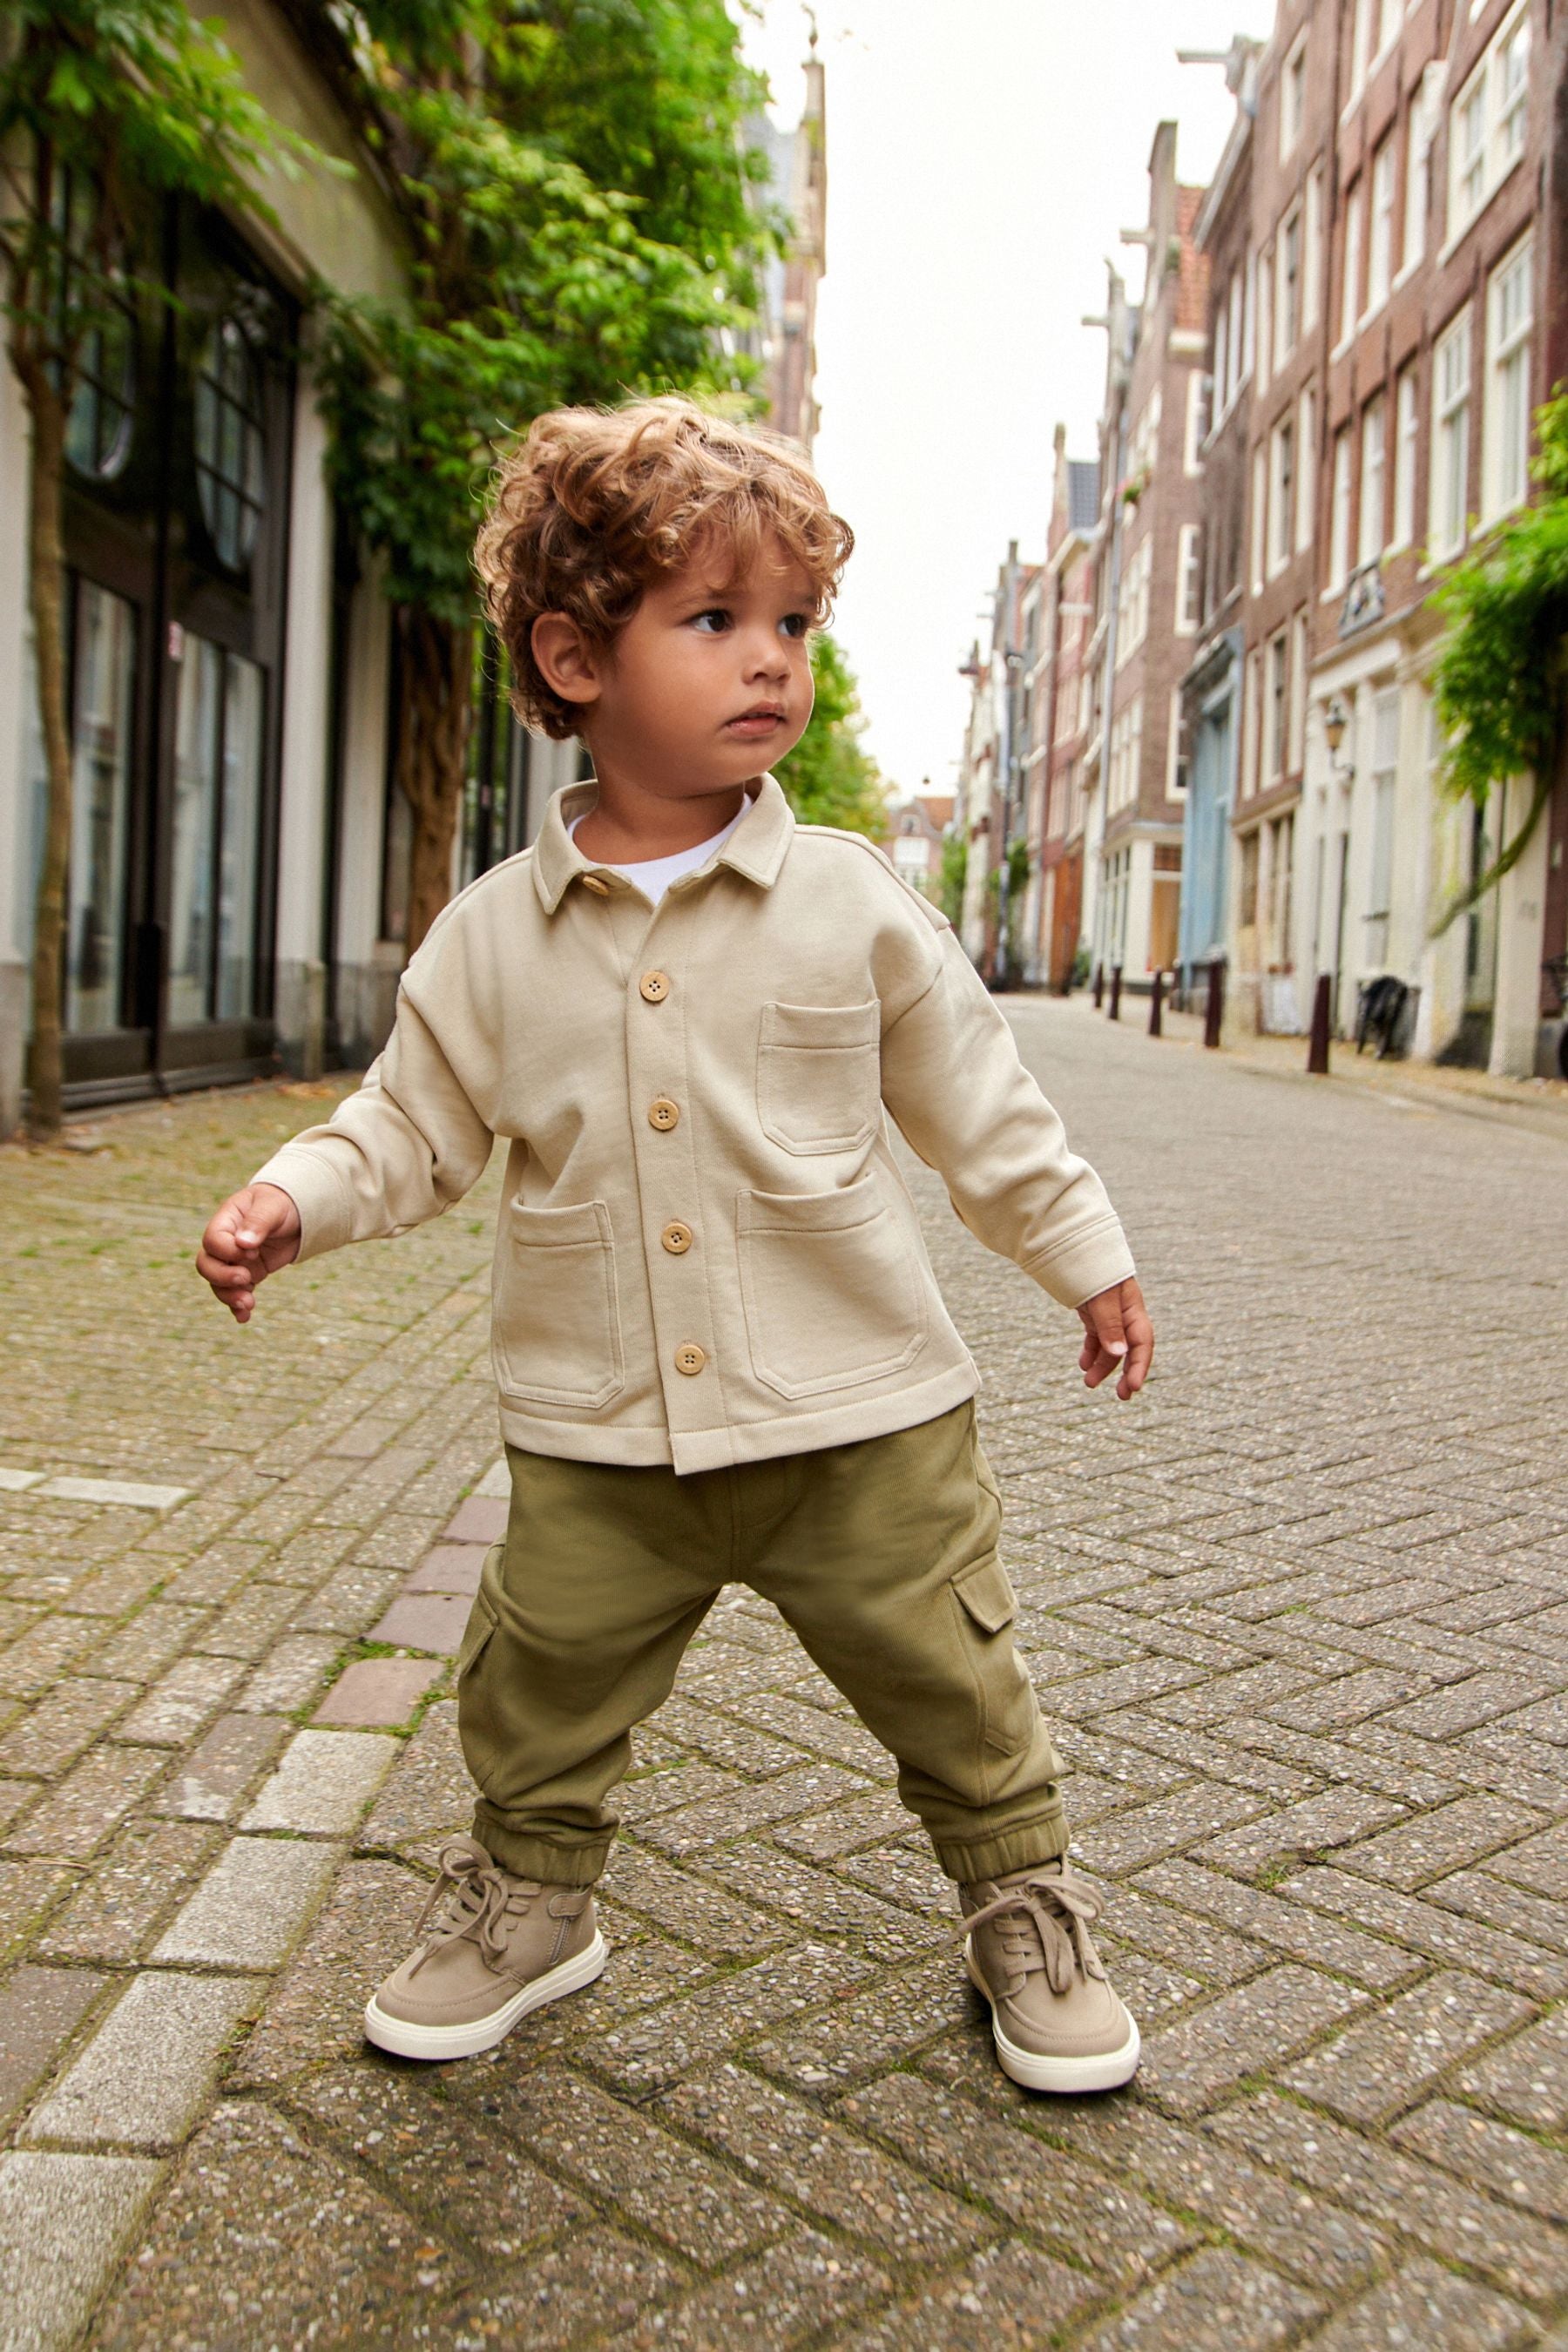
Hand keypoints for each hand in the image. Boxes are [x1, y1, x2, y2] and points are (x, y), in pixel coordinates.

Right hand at [196, 1183, 300, 1322]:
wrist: (297, 1213)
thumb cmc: (282, 1203)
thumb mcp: (272, 1206)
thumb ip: (258, 1222)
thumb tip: (243, 1243)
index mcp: (226, 1220)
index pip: (213, 1240)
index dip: (228, 1251)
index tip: (253, 1251)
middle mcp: (225, 1243)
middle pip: (206, 1264)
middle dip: (222, 1277)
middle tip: (247, 1279)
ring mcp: (235, 1261)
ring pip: (218, 1283)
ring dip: (229, 1296)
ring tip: (249, 1303)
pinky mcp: (249, 1274)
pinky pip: (236, 1292)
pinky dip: (238, 1306)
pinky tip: (244, 1317)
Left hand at [1077, 1277, 1153, 1400]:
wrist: (1074, 1244)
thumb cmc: (1091, 1268)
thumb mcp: (1100, 1296)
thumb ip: (1109, 1323)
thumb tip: (1118, 1353)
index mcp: (1132, 1307)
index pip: (1141, 1342)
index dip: (1139, 1365)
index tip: (1132, 1387)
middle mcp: (1124, 1313)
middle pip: (1131, 1348)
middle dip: (1127, 1372)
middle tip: (1123, 1396)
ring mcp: (1109, 1314)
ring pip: (1111, 1346)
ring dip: (1103, 1366)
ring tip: (1089, 1383)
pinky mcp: (1095, 1314)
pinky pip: (1097, 1338)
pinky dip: (1091, 1352)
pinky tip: (1083, 1365)